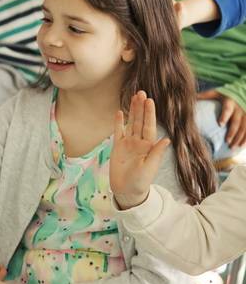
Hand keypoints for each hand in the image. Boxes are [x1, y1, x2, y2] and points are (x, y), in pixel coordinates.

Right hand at [110, 91, 170, 209]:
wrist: (127, 191)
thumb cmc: (140, 182)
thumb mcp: (150, 168)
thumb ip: (156, 153)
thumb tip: (166, 139)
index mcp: (148, 146)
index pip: (149, 126)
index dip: (149, 113)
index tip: (149, 101)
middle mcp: (139, 142)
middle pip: (140, 121)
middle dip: (141, 107)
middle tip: (141, 92)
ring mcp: (128, 144)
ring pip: (131, 123)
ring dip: (132, 110)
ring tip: (134, 97)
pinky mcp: (118, 147)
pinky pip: (118, 132)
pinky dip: (119, 122)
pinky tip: (119, 112)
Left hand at [199, 90, 245, 148]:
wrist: (241, 92)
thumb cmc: (224, 94)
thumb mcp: (215, 93)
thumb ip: (205, 95)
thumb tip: (191, 98)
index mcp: (230, 102)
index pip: (227, 109)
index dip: (224, 116)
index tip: (220, 124)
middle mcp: (239, 109)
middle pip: (236, 122)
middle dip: (232, 132)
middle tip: (226, 141)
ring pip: (244, 128)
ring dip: (239, 138)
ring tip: (232, 147)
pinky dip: (245, 139)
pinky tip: (241, 146)